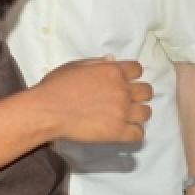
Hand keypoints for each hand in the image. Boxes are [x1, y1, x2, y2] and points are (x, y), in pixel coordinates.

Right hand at [33, 58, 151, 144]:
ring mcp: (122, 112)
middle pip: (147, 91)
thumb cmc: (56, 86)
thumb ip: (97, 63)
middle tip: (125, 100)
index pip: (138, 69)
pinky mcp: (117, 132)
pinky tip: (123, 131)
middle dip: (138, 95)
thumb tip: (112, 60)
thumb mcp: (75, 66)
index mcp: (113, 71)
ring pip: (146, 113)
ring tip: (125, 117)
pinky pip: (138, 134)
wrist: (47, 110)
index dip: (132, 76)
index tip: (124, 82)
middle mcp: (122, 90)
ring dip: (137, 114)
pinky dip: (133, 133)